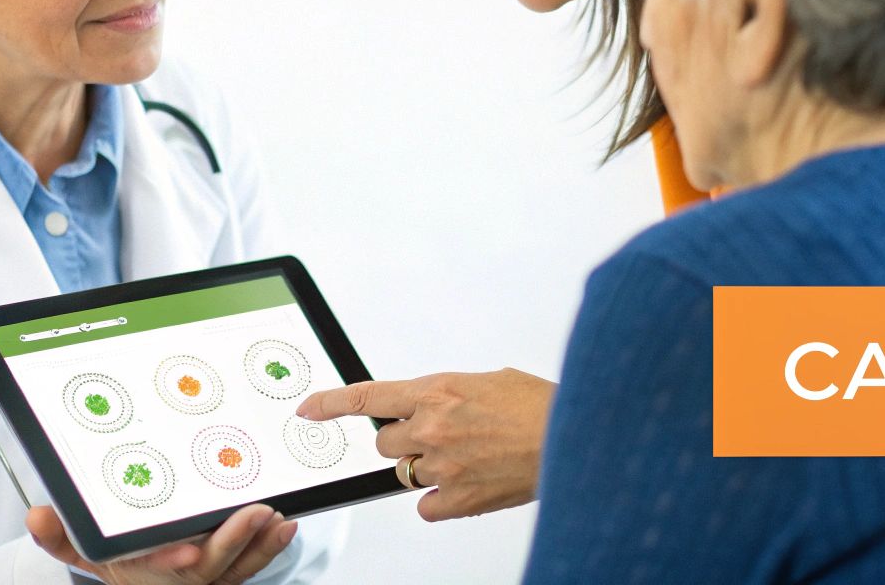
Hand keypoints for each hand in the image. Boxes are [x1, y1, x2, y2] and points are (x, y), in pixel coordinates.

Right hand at [28, 503, 294, 584]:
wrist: (139, 573)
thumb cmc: (117, 556)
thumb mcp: (84, 549)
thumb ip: (59, 537)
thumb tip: (37, 517)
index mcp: (143, 572)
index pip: (160, 564)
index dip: (174, 558)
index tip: (190, 550)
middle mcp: (179, 577)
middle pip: (211, 565)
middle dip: (235, 541)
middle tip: (257, 513)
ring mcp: (207, 576)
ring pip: (238, 567)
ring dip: (261, 545)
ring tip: (278, 518)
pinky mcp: (229, 570)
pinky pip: (252, 565)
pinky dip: (270, 548)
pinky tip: (285, 525)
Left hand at [296, 368, 555, 521]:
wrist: (575, 437)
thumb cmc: (540, 406)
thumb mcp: (488, 381)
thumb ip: (448, 394)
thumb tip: (432, 405)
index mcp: (437, 390)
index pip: (367, 397)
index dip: (331, 404)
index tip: (309, 409)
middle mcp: (432, 427)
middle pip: (385, 441)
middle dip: (404, 439)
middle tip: (437, 435)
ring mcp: (443, 466)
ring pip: (406, 472)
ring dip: (428, 465)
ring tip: (467, 455)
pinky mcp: (457, 500)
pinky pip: (427, 504)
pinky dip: (442, 497)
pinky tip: (469, 482)